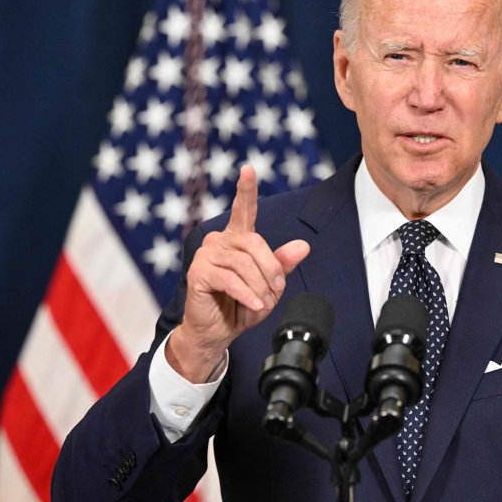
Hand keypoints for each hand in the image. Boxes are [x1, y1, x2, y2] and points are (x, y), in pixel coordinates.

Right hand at [166, 165, 310, 382]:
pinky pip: (231, 280)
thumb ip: (282, 264)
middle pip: (255, 243)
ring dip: (259, 287)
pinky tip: (254, 305)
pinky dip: (247, 295)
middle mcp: (219, 241)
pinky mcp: (198, 273)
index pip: (243, 209)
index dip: (246, 189)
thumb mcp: (269, 286)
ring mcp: (206, 255)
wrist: (218, 332)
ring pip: (244, 264)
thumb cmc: (241, 306)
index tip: (248, 169)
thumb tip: (303, 246)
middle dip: (271, 270)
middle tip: (275, 292)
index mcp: (237, 239)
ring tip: (262, 303)